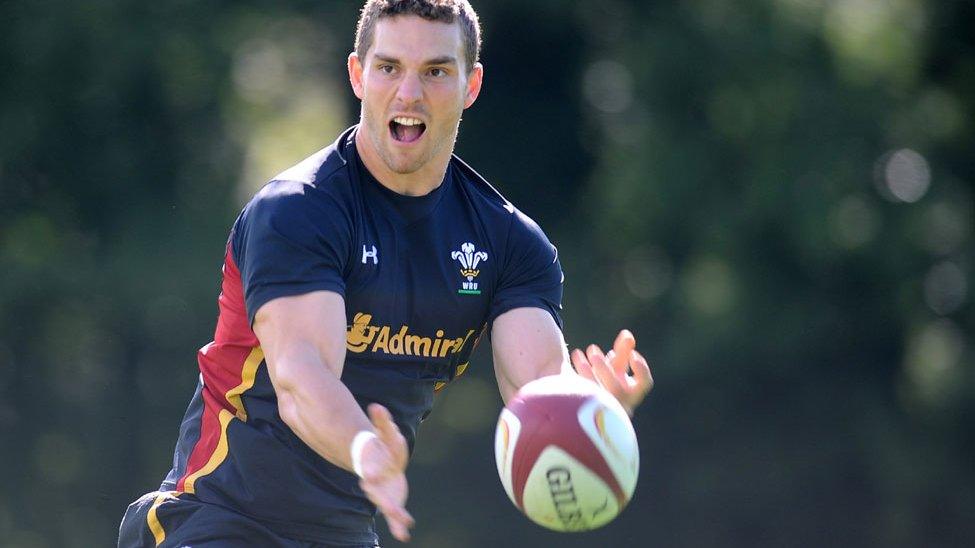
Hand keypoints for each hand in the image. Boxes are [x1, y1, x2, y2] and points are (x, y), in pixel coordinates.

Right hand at [358, 404, 414, 541]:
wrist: (379, 464)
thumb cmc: (382, 447)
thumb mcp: (386, 433)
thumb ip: (382, 421)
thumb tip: (376, 405)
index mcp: (372, 466)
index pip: (370, 469)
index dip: (370, 471)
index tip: (370, 476)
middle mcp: (375, 484)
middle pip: (378, 493)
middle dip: (383, 500)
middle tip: (388, 508)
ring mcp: (383, 494)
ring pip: (387, 506)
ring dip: (395, 516)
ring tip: (403, 527)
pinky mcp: (391, 501)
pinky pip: (395, 515)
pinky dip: (398, 525)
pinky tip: (404, 535)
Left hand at [570, 329, 652, 415]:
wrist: (591, 402)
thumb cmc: (609, 381)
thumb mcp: (617, 367)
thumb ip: (623, 351)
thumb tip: (627, 334)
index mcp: (632, 393)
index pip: (644, 383)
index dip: (641, 369)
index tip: (633, 354)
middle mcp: (620, 403)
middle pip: (616, 389)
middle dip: (604, 369)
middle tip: (592, 348)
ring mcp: (602, 408)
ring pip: (594, 392)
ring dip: (586, 371)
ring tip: (577, 352)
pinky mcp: (585, 409)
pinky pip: (580, 393)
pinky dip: (577, 374)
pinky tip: (575, 358)